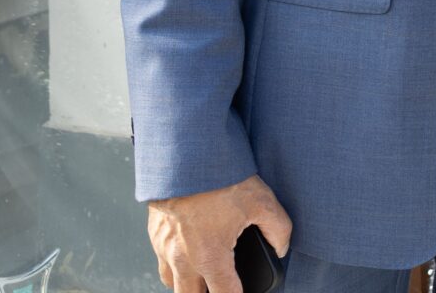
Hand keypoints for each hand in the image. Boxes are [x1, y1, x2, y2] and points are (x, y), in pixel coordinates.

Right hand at [146, 173, 290, 292]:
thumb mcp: (262, 202)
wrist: (185, 156)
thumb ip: (278, 230)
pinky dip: (175, 266)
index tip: (246, 292)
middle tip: (224, 285)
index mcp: (210, 256)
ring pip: (172, 283)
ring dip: (189, 285)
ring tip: (206, 277)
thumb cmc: (220, 178)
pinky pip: (162, 262)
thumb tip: (281, 247)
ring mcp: (164, 247)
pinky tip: (190, 254)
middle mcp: (182, 258)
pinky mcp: (155, 233)